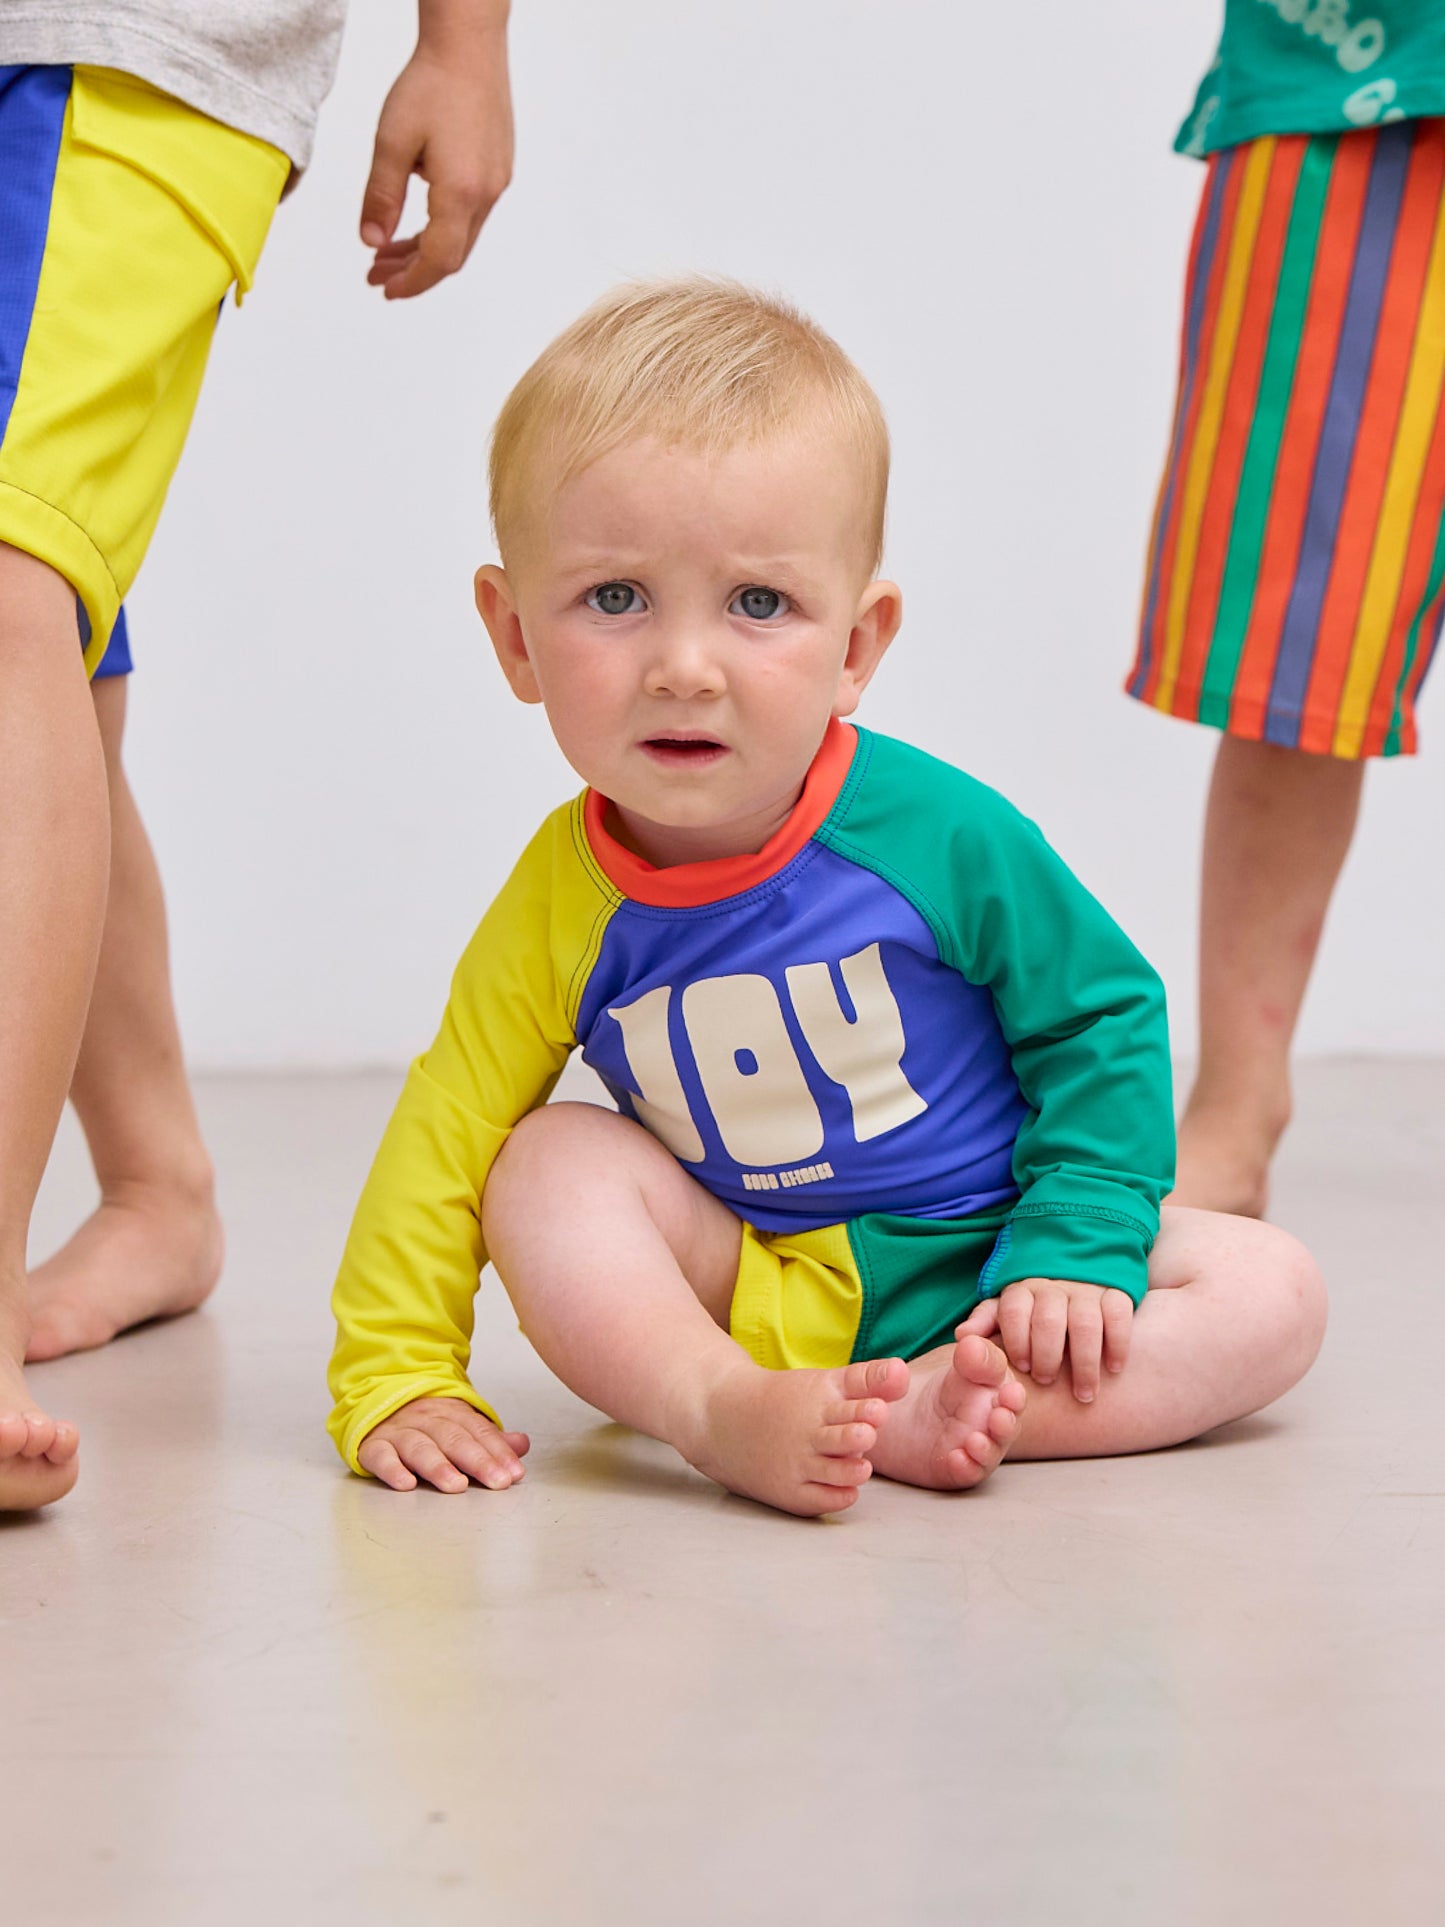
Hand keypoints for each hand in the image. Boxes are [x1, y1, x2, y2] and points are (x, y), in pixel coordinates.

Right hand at [357, 1395, 529, 1491]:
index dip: (498, 1452)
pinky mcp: (374, 1446)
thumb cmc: (426, 1423)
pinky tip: (406, 1484)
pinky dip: (393, 1469)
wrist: (378, 1400)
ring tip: (456, 1485)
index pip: (479, 1431)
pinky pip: (381, 1457)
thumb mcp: (460, 1423)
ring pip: (420, 1447)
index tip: (514, 1473)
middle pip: (454, 1438)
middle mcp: (427, 1419)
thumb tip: (522, 1445)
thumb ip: (490, 1439)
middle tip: (497, 1481)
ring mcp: (399, 1432)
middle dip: (478, 1461)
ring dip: (439, 1466)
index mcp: (451, 1412)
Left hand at [360, 3, 513, 299]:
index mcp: (461, 192)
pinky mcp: (498, 170)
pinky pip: (471, 215)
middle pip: (453, 256)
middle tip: (377, 274)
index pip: (438, 260)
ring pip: (462, 237)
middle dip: (415, 271)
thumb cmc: (432, 83)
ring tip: (389, 250)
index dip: (411, 282)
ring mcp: (497, 183)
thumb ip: (381, 196)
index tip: (386, 290)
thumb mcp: (391, 141)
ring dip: (427, 250)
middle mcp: (486, 194)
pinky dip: (442, 228)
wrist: (469, 45)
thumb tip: (370, 241)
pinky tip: (418, 219)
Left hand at [958, 1279, 1133, 1401]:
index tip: (1021, 1368)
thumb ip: (987, 1319)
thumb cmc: (1036, 1302)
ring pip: (1086, 1323)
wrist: (1079, 1265)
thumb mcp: (1008, 1305)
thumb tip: (962, 1336)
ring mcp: (1087, 1289)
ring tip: (1084, 1393)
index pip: (1014, 1311)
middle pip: (1049, 1321)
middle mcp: (1054, 1287)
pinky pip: (1118, 1315)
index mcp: (1024, 1289)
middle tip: (1047, 1381)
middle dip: (1047, 1356)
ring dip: (1085, 1362)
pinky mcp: (1115, 1292)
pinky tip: (1114, 1368)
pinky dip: (1118, 1343)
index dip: (1016, 1341)